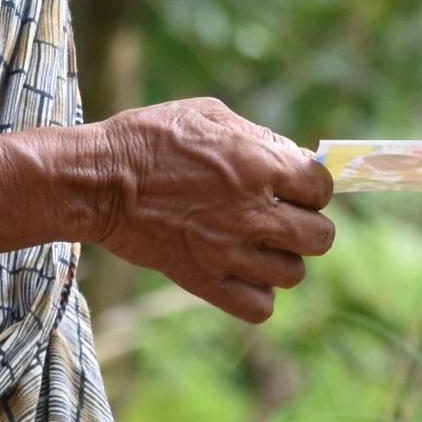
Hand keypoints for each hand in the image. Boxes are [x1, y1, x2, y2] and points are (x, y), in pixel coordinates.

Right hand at [86, 97, 335, 322]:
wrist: (99, 182)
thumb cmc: (151, 138)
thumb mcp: (209, 114)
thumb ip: (258, 137)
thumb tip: (292, 156)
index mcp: (260, 165)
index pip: (322, 188)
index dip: (312, 187)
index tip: (295, 186)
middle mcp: (254, 212)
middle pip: (320, 237)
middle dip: (307, 226)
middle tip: (281, 217)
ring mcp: (230, 251)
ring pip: (293, 274)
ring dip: (282, 260)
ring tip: (258, 245)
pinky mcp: (205, 280)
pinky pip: (259, 307)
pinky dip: (257, 295)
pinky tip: (242, 273)